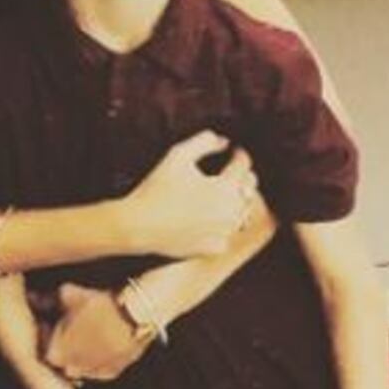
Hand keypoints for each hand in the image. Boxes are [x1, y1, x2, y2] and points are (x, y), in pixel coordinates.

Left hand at [43, 283, 150, 381]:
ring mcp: (91, 375)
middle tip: (69, 321)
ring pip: (78, 362)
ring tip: (87, 328)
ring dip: (78, 349)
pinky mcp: (111, 373)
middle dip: (60, 340)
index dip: (45, 326)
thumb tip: (31, 298)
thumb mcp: (65, 295)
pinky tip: (101, 337)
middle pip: (58, 355)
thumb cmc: (96, 305)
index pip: (40, 342)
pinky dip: (96, 355)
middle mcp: (69, 370)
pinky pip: (97, 366)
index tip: (50, 315)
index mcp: (53, 354)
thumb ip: (44, 300)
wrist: (134, 316)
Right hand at [122, 131, 257, 257]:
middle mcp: (231, 212)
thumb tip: (223, 141)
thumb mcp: (178, 155)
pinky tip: (209, 216)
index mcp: (226, 187)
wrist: (138, 225)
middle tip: (229, 170)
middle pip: (249, 188)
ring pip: (242, 211)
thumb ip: (204, 141)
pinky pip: (228, 231)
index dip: (239, 154)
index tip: (234, 151)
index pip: (244, 165)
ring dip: (234, 200)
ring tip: (218, 192)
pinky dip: (222, 223)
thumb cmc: (157, 188)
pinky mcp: (215, 247)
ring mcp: (225, 232)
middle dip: (242, 176)